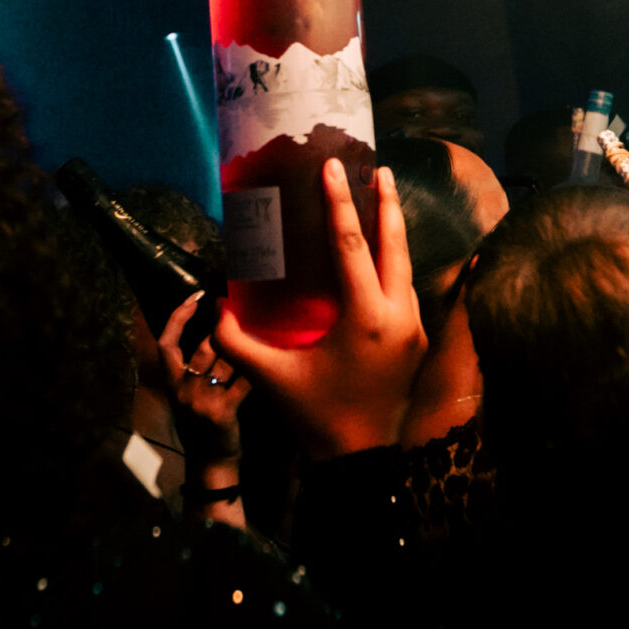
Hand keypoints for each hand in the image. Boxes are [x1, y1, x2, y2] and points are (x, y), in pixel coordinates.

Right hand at [155, 291, 248, 465]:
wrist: (209, 462)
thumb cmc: (200, 423)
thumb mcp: (186, 394)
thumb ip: (193, 368)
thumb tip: (214, 331)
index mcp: (170, 382)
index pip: (166, 342)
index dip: (178, 317)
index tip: (196, 296)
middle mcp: (181, 389)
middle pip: (205, 347)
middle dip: (227, 332)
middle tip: (244, 316)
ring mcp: (200, 401)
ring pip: (227, 361)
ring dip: (246, 350)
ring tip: (262, 336)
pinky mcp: (222, 412)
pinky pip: (244, 381)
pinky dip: (257, 371)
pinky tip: (271, 363)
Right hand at [212, 159, 426, 458]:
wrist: (360, 460)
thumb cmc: (316, 417)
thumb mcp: (271, 377)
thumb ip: (236, 340)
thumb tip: (213, 306)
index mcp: (367, 318)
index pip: (352, 247)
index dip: (340, 205)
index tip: (332, 170)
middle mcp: (398, 317)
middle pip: (395, 245)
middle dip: (385, 204)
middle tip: (374, 168)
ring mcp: (412, 329)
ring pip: (406, 266)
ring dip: (393, 232)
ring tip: (381, 200)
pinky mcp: (414, 341)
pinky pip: (406, 289)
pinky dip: (393, 263)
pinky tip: (380, 254)